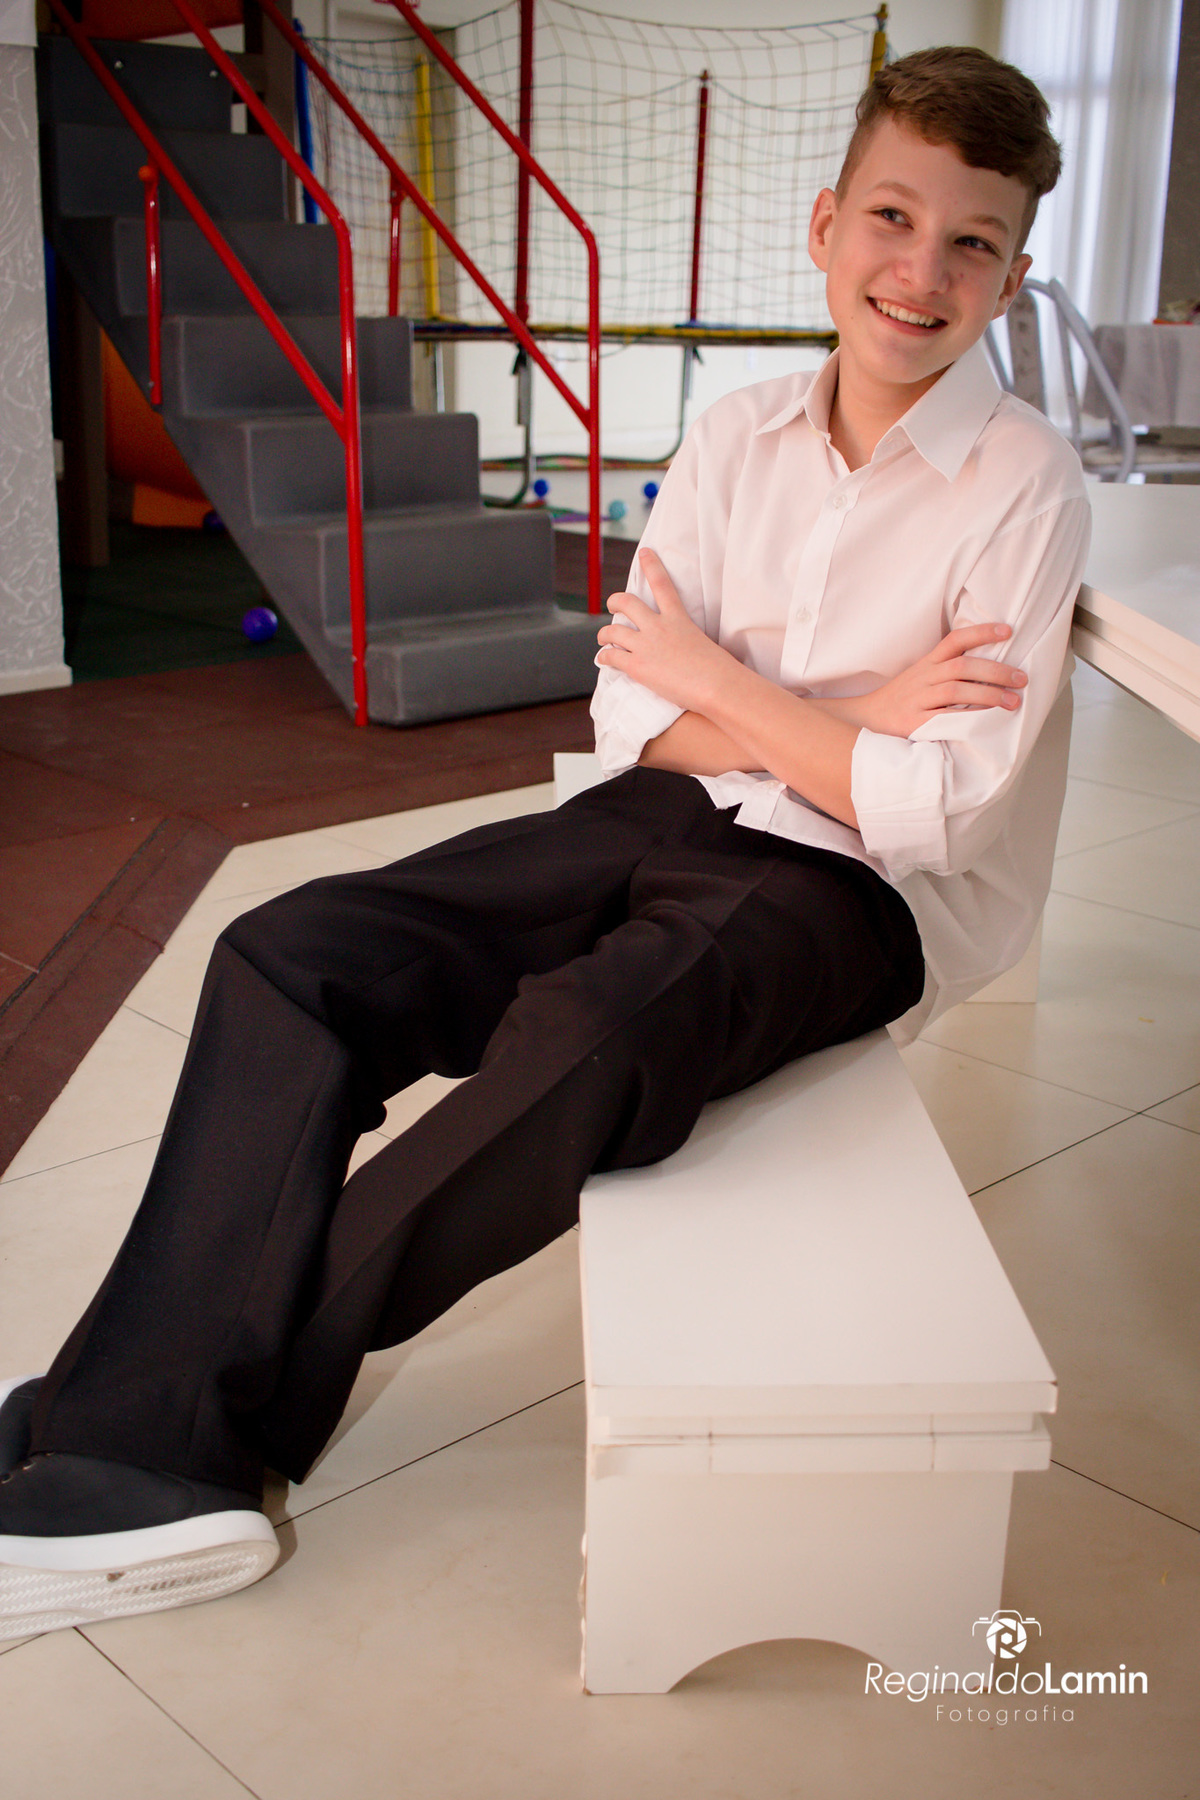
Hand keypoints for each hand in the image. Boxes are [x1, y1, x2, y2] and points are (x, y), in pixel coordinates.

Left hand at [595, 549, 735, 713]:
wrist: (716, 685)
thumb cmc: (718, 669)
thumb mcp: (703, 641)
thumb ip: (688, 637)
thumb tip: (686, 647)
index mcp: (678, 618)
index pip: (662, 583)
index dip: (651, 564)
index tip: (644, 553)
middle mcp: (658, 627)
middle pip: (627, 603)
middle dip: (615, 601)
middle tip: (612, 604)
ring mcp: (646, 645)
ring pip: (612, 631)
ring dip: (604, 634)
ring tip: (603, 638)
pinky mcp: (637, 666)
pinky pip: (611, 656)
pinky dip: (604, 656)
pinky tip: (604, 659)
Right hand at [832, 623, 1026, 738]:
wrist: (865, 719)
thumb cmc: (902, 699)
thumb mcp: (921, 677)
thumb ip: (947, 670)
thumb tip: (989, 668)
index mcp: (927, 663)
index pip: (955, 640)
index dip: (982, 632)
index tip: (1008, 631)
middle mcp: (923, 677)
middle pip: (963, 666)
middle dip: (996, 671)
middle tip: (1021, 678)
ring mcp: (918, 700)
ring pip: (956, 689)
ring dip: (989, 694)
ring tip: (1013, 701)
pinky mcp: (914, 722)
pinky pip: (945, 717)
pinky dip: (969, 717)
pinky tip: (987, 720)